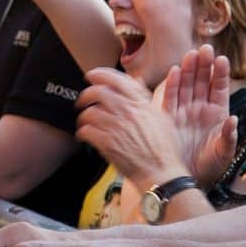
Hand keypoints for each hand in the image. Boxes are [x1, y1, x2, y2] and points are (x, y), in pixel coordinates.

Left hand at [76, 69, 188, 188]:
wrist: (161, 172)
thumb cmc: (163, 148)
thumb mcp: (160, 116)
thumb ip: (145, 97)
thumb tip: (136, 80)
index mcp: (140, 103)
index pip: (115, 79)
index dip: (99, 74)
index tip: (91, 75)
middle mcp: (127, 111)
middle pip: (97, 93)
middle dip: (85, 95)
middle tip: (82, 101)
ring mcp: (116, 127)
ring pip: (89, 112)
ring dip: (83, 117)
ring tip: (84, 122)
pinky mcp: (107, 143)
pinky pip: (86, 130)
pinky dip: (82, 132)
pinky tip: (84, 135)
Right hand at [162, 45, 236, 187]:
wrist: (185, 179)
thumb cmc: (208, 168)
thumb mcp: (223, 154)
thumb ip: (228, 137)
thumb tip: (233, 121)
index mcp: (216, 114)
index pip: (219, 89)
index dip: (220, 74)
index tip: (221, 59)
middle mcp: (200, 109)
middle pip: (202, 82)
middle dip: (204, 65)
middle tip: (204, 49)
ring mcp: (183, 111)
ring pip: (186, 86)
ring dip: (188, 70)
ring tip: (190, 54)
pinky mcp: (168, 118)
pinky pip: (169, 98)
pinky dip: (172, 85)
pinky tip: (174, 72)